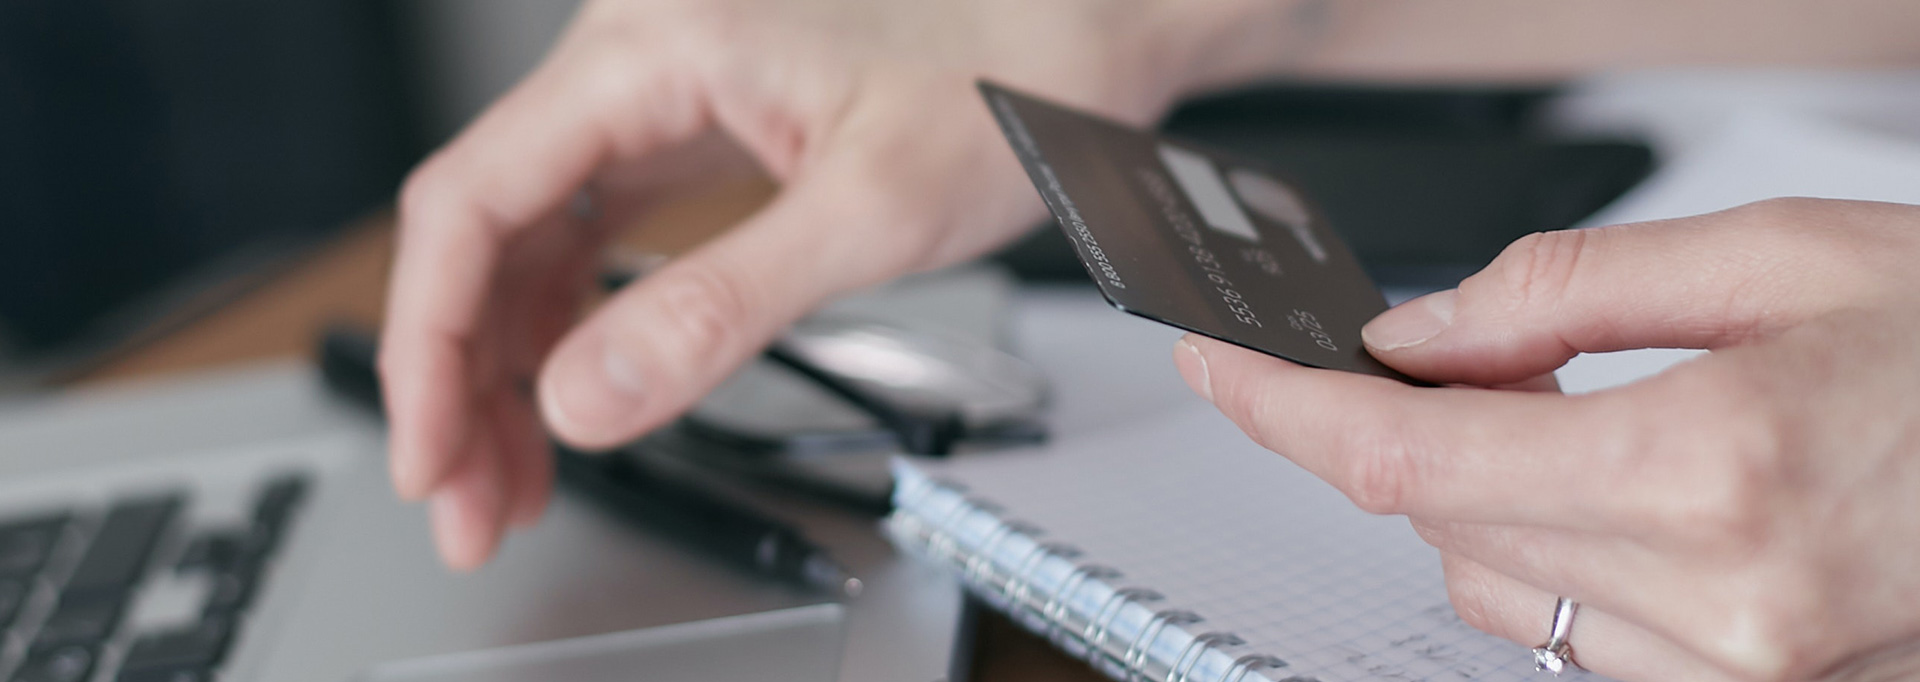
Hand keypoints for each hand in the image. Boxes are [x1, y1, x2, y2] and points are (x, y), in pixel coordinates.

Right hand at [379, 0, 1287, 568]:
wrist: (1088, 32)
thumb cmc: (1009, 78)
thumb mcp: (868, 213)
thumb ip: (718, 307)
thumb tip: (587, 399)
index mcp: (651, 49)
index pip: (471, 202)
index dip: (430, 344)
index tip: (434, 453)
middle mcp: (636, 61)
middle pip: (488, 230)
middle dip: (464, 377)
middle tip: (471, 502)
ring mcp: (664, 95)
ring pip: (535, 239)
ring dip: (514, 361)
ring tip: (519, 478)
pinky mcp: (700, 132)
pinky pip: (597, 231)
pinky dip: (579, 321)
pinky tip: (582, 392)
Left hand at [1174, 198, 1919, 680]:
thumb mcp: (1781, 257)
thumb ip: (1567, 293)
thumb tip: (1421, 333)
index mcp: (1713, 471)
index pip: (1408, 454)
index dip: (1285, 408)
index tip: (1221, 368)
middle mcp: (1716, 604)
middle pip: (1434, 523)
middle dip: (1389, 431)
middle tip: (1405, 355)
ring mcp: (1735, 673)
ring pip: (1490, 589)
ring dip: (1475, 496)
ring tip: (1573, 414)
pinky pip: (1572, 638)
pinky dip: (1550, 558)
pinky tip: (1622, 494)